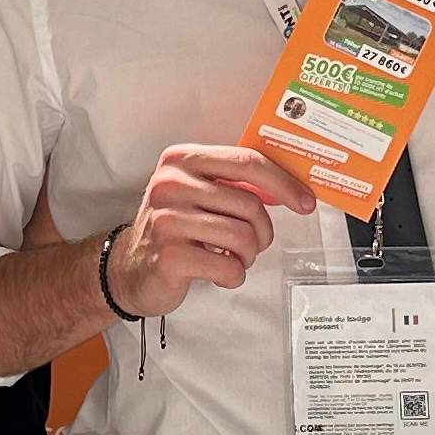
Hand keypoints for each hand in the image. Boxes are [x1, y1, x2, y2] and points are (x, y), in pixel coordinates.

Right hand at [106, 143, 316, 316]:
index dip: (283, 183)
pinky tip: (219, 272)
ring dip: (248, 255)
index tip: (305, 202)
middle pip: (249, 204)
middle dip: (262, 231)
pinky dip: (233, 275)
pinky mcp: (169, 256)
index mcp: (181, 159)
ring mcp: (167, 220)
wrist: (128, 268)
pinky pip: (227, 267)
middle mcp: (170, 184)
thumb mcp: (196, 192)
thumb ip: (233, 183)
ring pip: (241, 237)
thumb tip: (288, 185)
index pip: (246, 162)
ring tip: (234, 258)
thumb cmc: (173, 228)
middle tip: (254, 243)